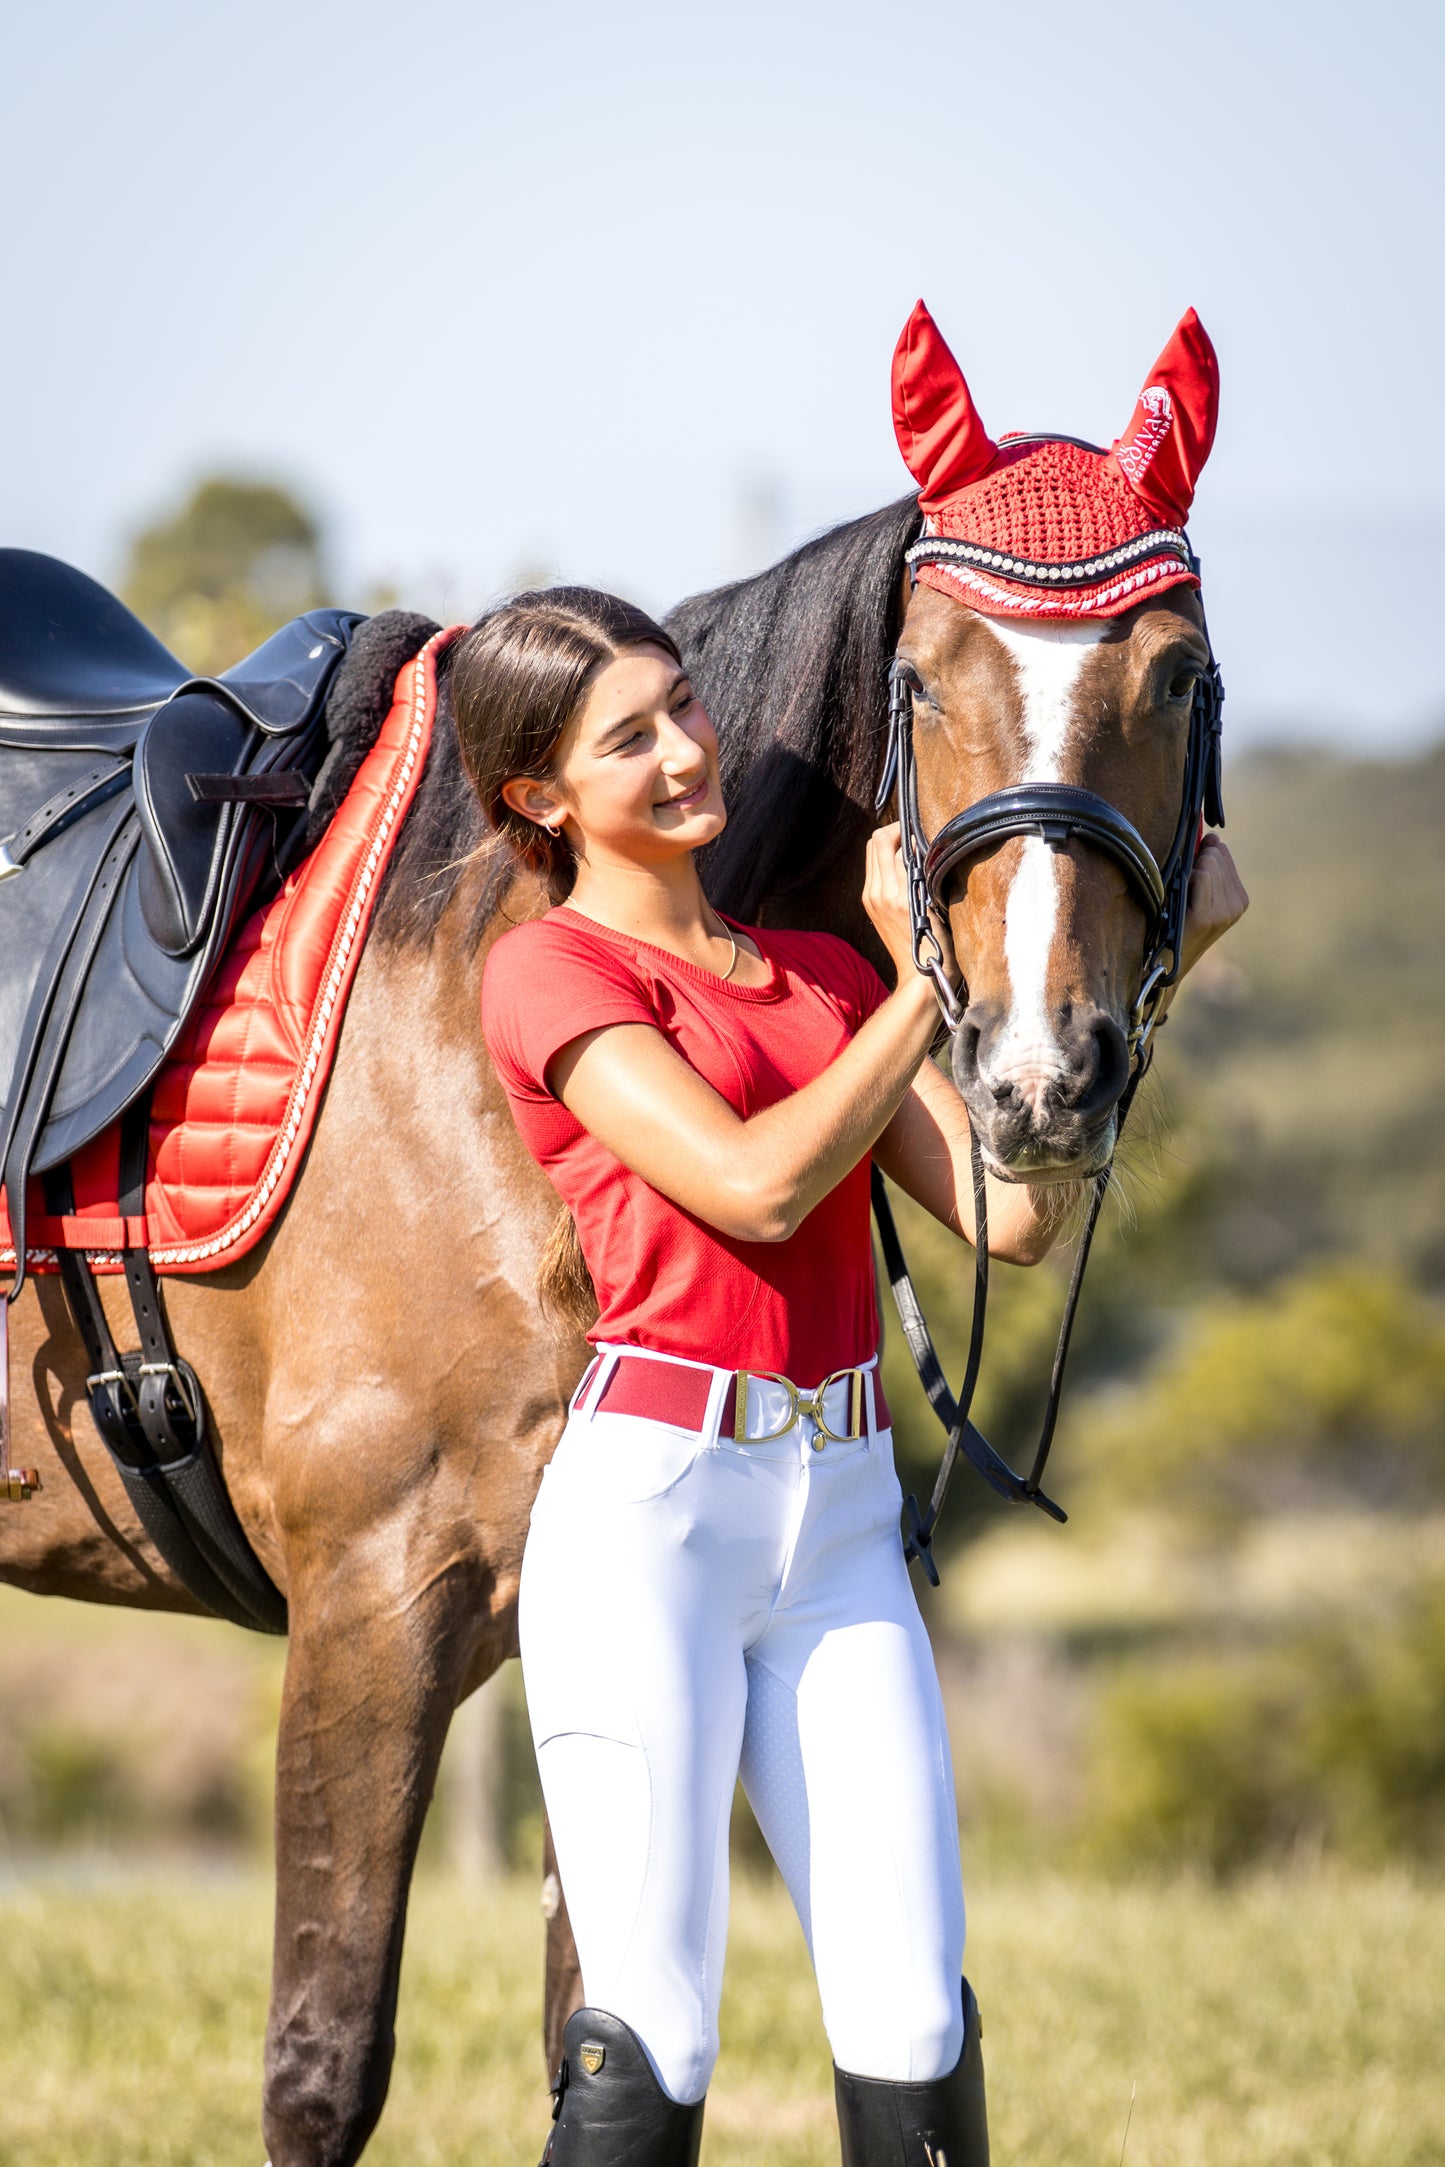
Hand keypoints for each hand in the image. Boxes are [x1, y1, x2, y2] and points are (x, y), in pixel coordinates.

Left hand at [862, 822, 958, 991]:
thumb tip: (915, 845)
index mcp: (892, 892)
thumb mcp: (933, 905)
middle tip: (915, 834)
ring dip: (889, 846)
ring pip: (872, 854)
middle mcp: (876, 892)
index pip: (885, 841)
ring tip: (911, 849)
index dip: (902, 828)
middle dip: (893, 833)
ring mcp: (870, 899)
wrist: (919, 977)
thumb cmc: (935, 946)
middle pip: (874, 842)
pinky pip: (874, 870)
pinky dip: (886, 861)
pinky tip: (904, 868)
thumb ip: (921, 873)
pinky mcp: (870, 906)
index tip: (921, 828)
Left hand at [1179, 833, 1248, 976]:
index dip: (1203, 854)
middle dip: (1196, 861)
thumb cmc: (1178, 923)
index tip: (1190, 869)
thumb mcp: (1199, 894)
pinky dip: (1185, 880)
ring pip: (1208, 865)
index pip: (1224, 855)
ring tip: (1182, 894)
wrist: (1169, 964)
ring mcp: (1224, 912)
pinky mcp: (1206, 917)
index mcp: (1240, 899)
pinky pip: (1199, 877)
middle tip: (1183, 885)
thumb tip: (1212, 837)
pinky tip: (1180, 896)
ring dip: (1189, 872)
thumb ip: (1208, 867)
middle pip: (1216, 856)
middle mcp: (1236, 906)